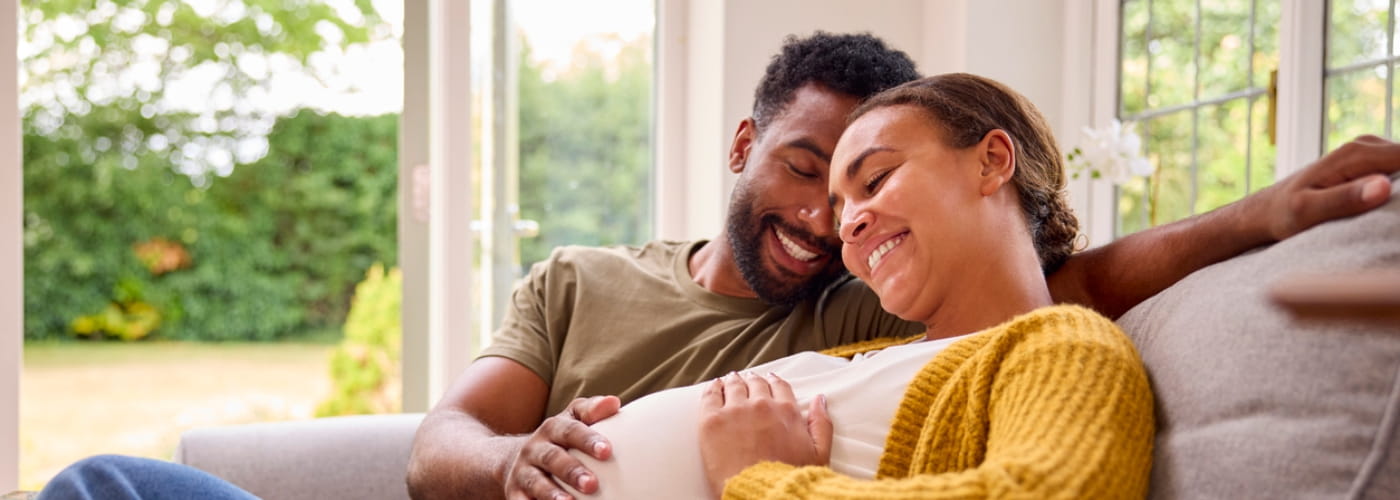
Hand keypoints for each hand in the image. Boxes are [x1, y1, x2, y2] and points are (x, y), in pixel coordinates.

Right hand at [503, 395, 619, 499]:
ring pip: (535, 482)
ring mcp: (523, 471)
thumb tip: (614, 403)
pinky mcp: (515, 493)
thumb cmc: (559, 440)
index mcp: (553, 428)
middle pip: (552, 458)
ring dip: (551, 493)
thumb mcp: (572, 419)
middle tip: (592, 484)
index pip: (570, 431)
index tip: (606, 451)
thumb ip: (591, 410)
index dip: (587, 440)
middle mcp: (535, 448)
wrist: (516, 459)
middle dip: (571, 471)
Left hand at [698, 372, 831, 497]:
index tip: (769, 380)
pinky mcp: (712, 420)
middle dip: (752, 381)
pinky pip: (710, 395)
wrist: (761, 494)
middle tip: (748, 380)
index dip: (773, 382)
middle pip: (755, 384)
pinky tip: (714, 386)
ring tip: (730, 381)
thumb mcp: (819, 454)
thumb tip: (820, 399)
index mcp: (787, 411)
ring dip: (733, 381)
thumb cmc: (789, 479)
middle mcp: (761, 405)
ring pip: (733, 386)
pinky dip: (713, 388)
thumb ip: (821, 423)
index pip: (779, 386)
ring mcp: (735, 410)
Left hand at [1257, 135, 1395, 240]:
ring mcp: (1371, 152)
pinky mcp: (1372, 163)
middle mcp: (1367, 145)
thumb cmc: (1284, 213)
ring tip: (1392, 215)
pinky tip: (1391, 205)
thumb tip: (1382, 187)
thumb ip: (1344, 199)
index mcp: (1357, 153)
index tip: (1399, 207)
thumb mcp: (1308, 211)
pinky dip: (1399, 187)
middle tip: (1394, 217)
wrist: (1269, 209)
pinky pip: (1398, 171)